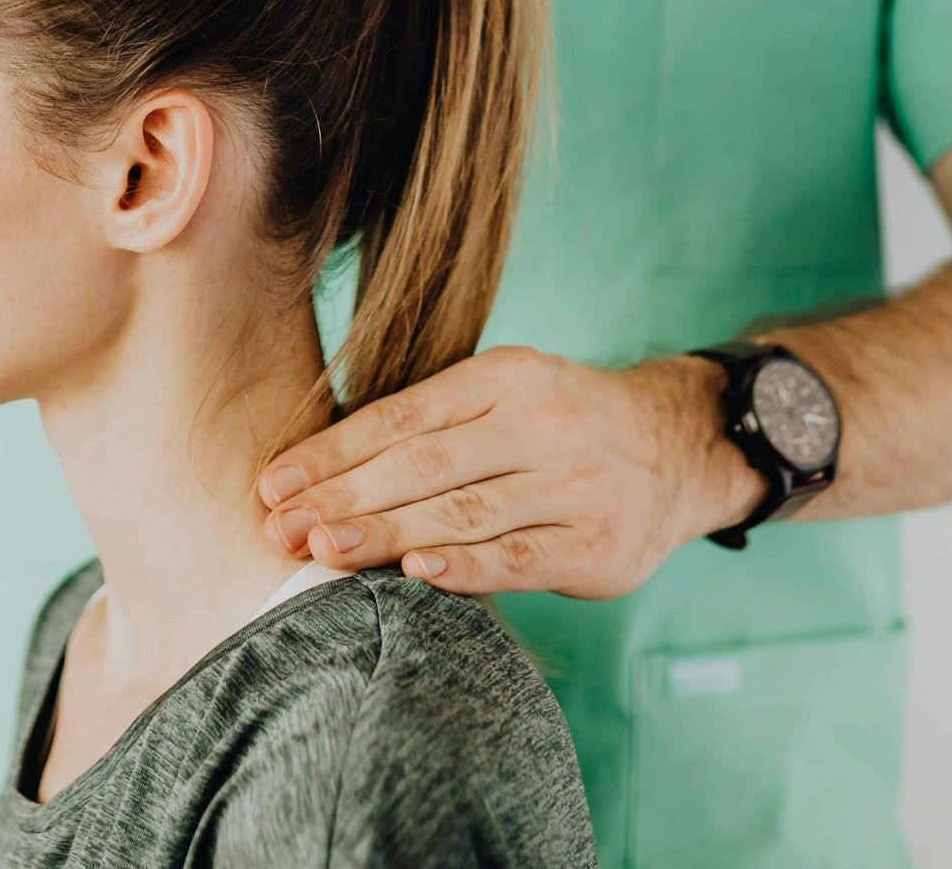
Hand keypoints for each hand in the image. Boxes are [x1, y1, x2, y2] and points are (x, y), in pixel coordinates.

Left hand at [257, 346, 765, 596]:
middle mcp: (538, 423)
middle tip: (279, 525)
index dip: (332, 452)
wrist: (677, 447)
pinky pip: (521, 555)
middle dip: (342, 496)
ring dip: (385, 533)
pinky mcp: (598, 545)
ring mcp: (572, 484)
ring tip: (322, 549)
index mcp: (502, 378)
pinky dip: (468, 566)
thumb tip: (325, 464)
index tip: (273, 483)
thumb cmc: (559, 425)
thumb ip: (435, 423)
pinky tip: (418, 573)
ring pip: (464, 511)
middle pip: (422, 464)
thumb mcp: (506, 395)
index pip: (399, 416)